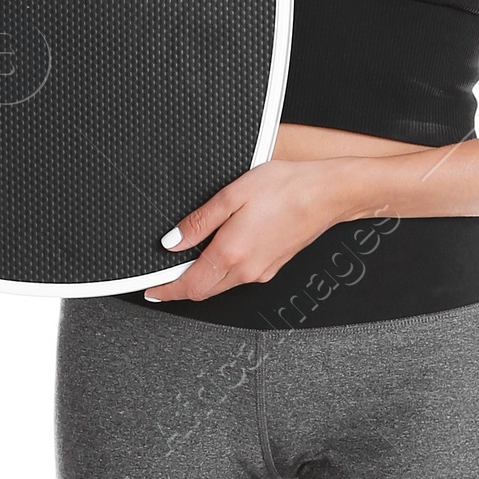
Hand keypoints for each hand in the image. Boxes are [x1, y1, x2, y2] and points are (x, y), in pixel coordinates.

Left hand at [144, 159, 357, 300]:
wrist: (328, 194)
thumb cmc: (286, 188)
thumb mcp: (232, 195)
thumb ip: (199, 222)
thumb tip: (173, 242)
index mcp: (231, 253)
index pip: (189, 286)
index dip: (166, 291)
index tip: (151, 291)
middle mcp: (247, 270)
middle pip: (204, 291)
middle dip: (180, 287)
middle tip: (162, 277)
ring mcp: (262, 272)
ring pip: (222, 285)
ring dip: (202, 279)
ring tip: (188, 261)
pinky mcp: (273, 267)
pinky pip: (239, 277)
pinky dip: (222, 272)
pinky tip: (221, 253)